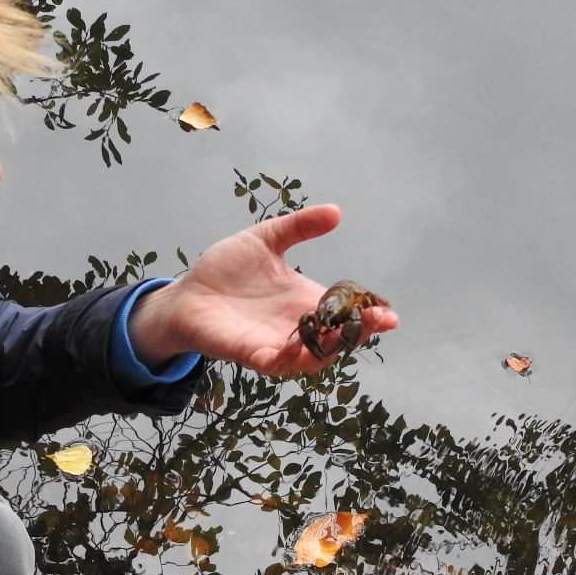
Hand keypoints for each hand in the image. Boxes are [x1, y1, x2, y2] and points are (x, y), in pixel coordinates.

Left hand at [125, 203, 398, 375]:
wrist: (187, 293)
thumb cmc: (225, 270)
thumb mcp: (265, 239)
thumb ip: (298, 227)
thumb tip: (336, 211)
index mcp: (305, 299)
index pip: (344, 312)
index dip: (368, 313)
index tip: (388, 310)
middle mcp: (295, 325)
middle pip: (336, 338)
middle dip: (358, 332)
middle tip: (376, 320)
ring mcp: (274, 342)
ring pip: (311, 356)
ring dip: (328, 348)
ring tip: (344, 334)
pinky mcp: (249, 352)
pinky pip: (273, 363)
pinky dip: (286, 358)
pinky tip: (294, 347)